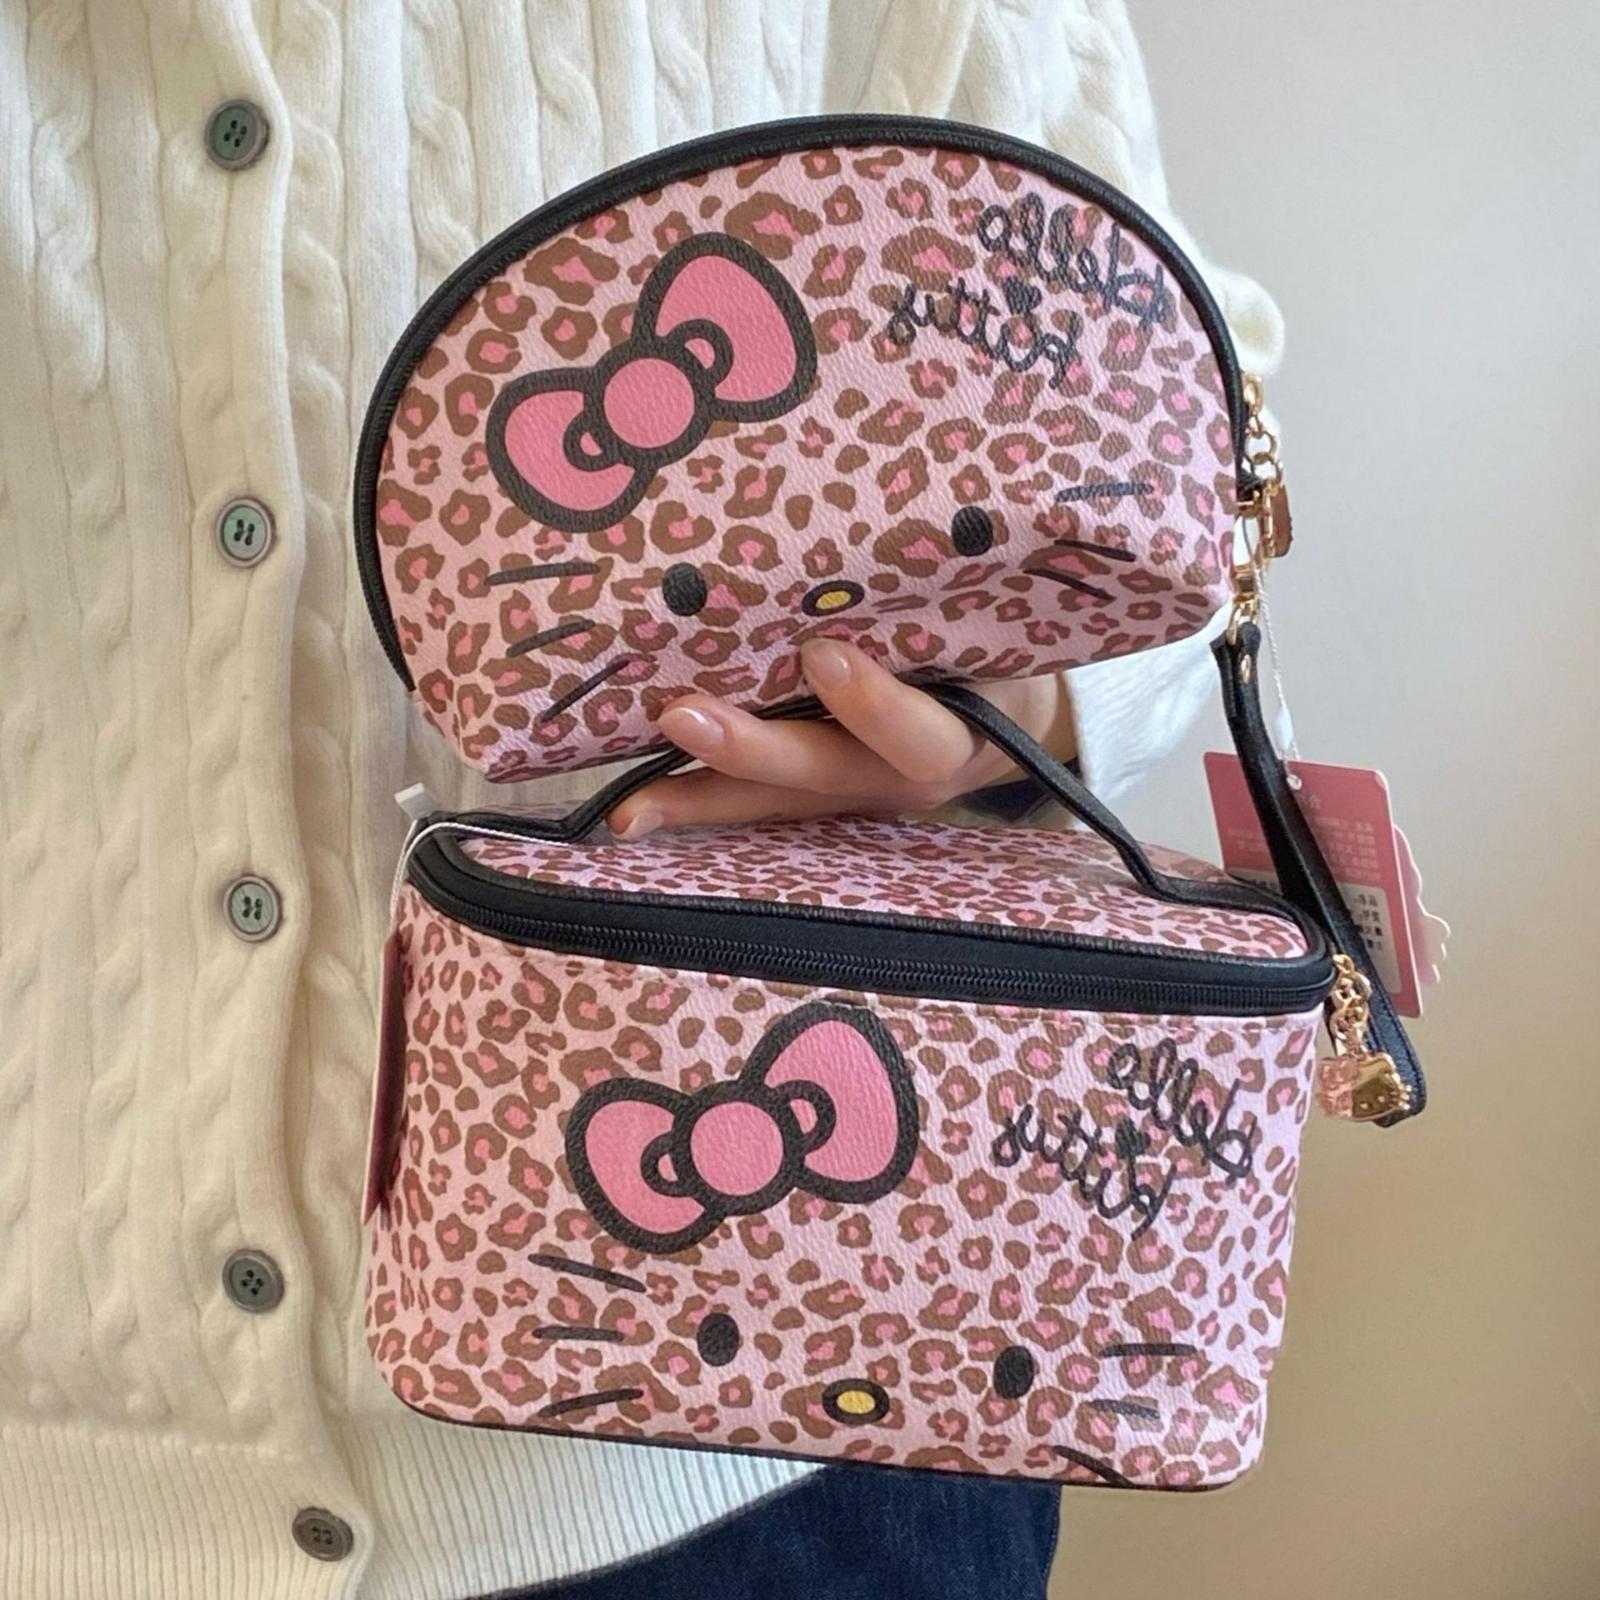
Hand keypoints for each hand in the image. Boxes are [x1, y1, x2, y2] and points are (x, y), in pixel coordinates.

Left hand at [606, 640, 1074, 837]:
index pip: (923, 736)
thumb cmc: (995, 649)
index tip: (823, 656)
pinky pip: (752, 804)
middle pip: (822, 775)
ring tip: (628, 809)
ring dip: (698, 798)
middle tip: (680, 716)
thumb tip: (869, 518)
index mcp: (956, 734)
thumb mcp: (991, 630)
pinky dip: (693, 802)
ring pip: (772, 802)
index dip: (874, 705)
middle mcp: (894, 777)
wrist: (1012, 724)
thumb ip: (940, 601)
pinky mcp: (812, 796)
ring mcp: (849, 794)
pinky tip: (628, 810)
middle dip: (750, 751)